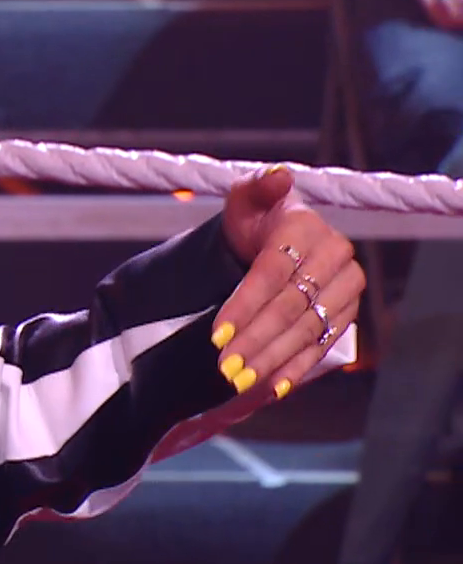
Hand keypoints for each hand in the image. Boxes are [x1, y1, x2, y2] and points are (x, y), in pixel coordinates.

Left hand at [213, 167, 364, 399]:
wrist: (277, 237)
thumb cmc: (255, 218)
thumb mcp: (245, 198)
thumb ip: (255, 187)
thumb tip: (279, 176)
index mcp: (307, 228)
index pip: (272, 273)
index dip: (244, 304)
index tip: (216, 333)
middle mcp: (336, 258)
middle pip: (290, 307)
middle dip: (254, 339)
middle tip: (224, 366)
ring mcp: (345, 289)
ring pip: (307, 329)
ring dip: (273, 359)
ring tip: (240, 380)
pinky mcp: (347, 313)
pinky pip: (323, 344)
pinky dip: (298, 367)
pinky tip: (273, 387)